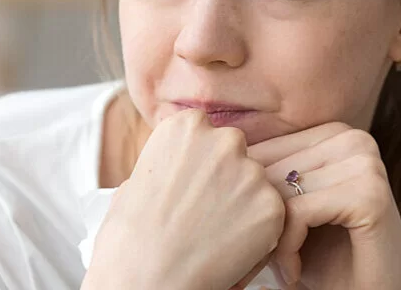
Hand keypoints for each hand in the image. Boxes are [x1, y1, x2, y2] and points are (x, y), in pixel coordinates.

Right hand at [82, 110, 284, 289]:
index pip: (207, 133)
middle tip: (203, 212)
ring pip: (254, 185)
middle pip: (235, 154)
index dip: (200, 163)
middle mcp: (223, 140)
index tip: (189, 186)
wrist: (146, 280)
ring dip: (242, 205)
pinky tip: (228, 248)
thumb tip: (179, 168)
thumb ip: (168, 164)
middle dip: (225, 178)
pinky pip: (270, 216)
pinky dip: (256, 233)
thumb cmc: (130, 238)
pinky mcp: (271, 205)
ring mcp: (251, 172)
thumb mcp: (135, 181)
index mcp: (186, 126)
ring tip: (212, 235)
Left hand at [248, 123, 400, 289]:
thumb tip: (205, 152)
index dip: (243, 202)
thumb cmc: (323, 260)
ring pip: (278, 191)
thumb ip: (259, 180)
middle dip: (252, 223)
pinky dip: (285, 250)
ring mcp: (366, 162)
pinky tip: (293, 273)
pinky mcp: (370, 194)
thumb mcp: (284, 212)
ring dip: (268, 241)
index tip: (244, 243)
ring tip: (278, 268)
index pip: (261, 152)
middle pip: (267, 171)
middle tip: (254, 264)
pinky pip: (297, 212)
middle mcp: (353, 138)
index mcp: (333, 132)